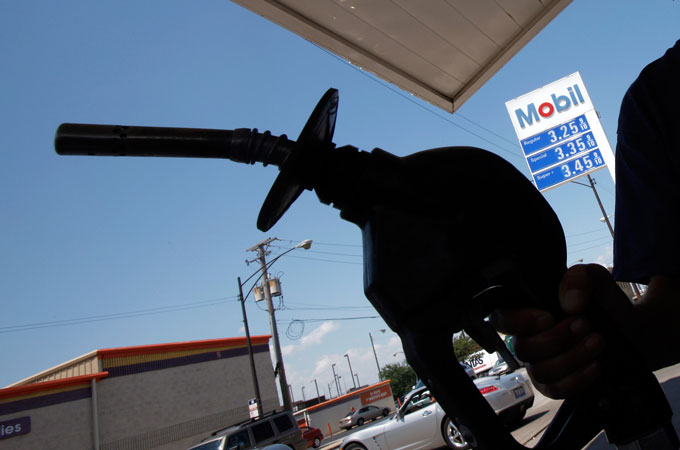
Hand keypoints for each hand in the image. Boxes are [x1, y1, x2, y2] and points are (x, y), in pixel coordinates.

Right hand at [490, 264, 610, 398]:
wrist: (632, 330)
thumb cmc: (603, 302)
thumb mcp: (593, 279)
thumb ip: (577, 279)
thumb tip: (569, 304)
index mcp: (527, 311)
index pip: (501, 319)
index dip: (518, 322)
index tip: (549, 317)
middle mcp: (528, 339)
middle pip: (523, 349)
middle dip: (557, 339)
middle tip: (585, 324)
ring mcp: (540, 365)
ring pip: (541, 371)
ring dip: (572, 357)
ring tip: (597, 341)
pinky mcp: (556, 386)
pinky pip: (555, 390)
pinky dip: (577, 379)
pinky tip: (595, 365)